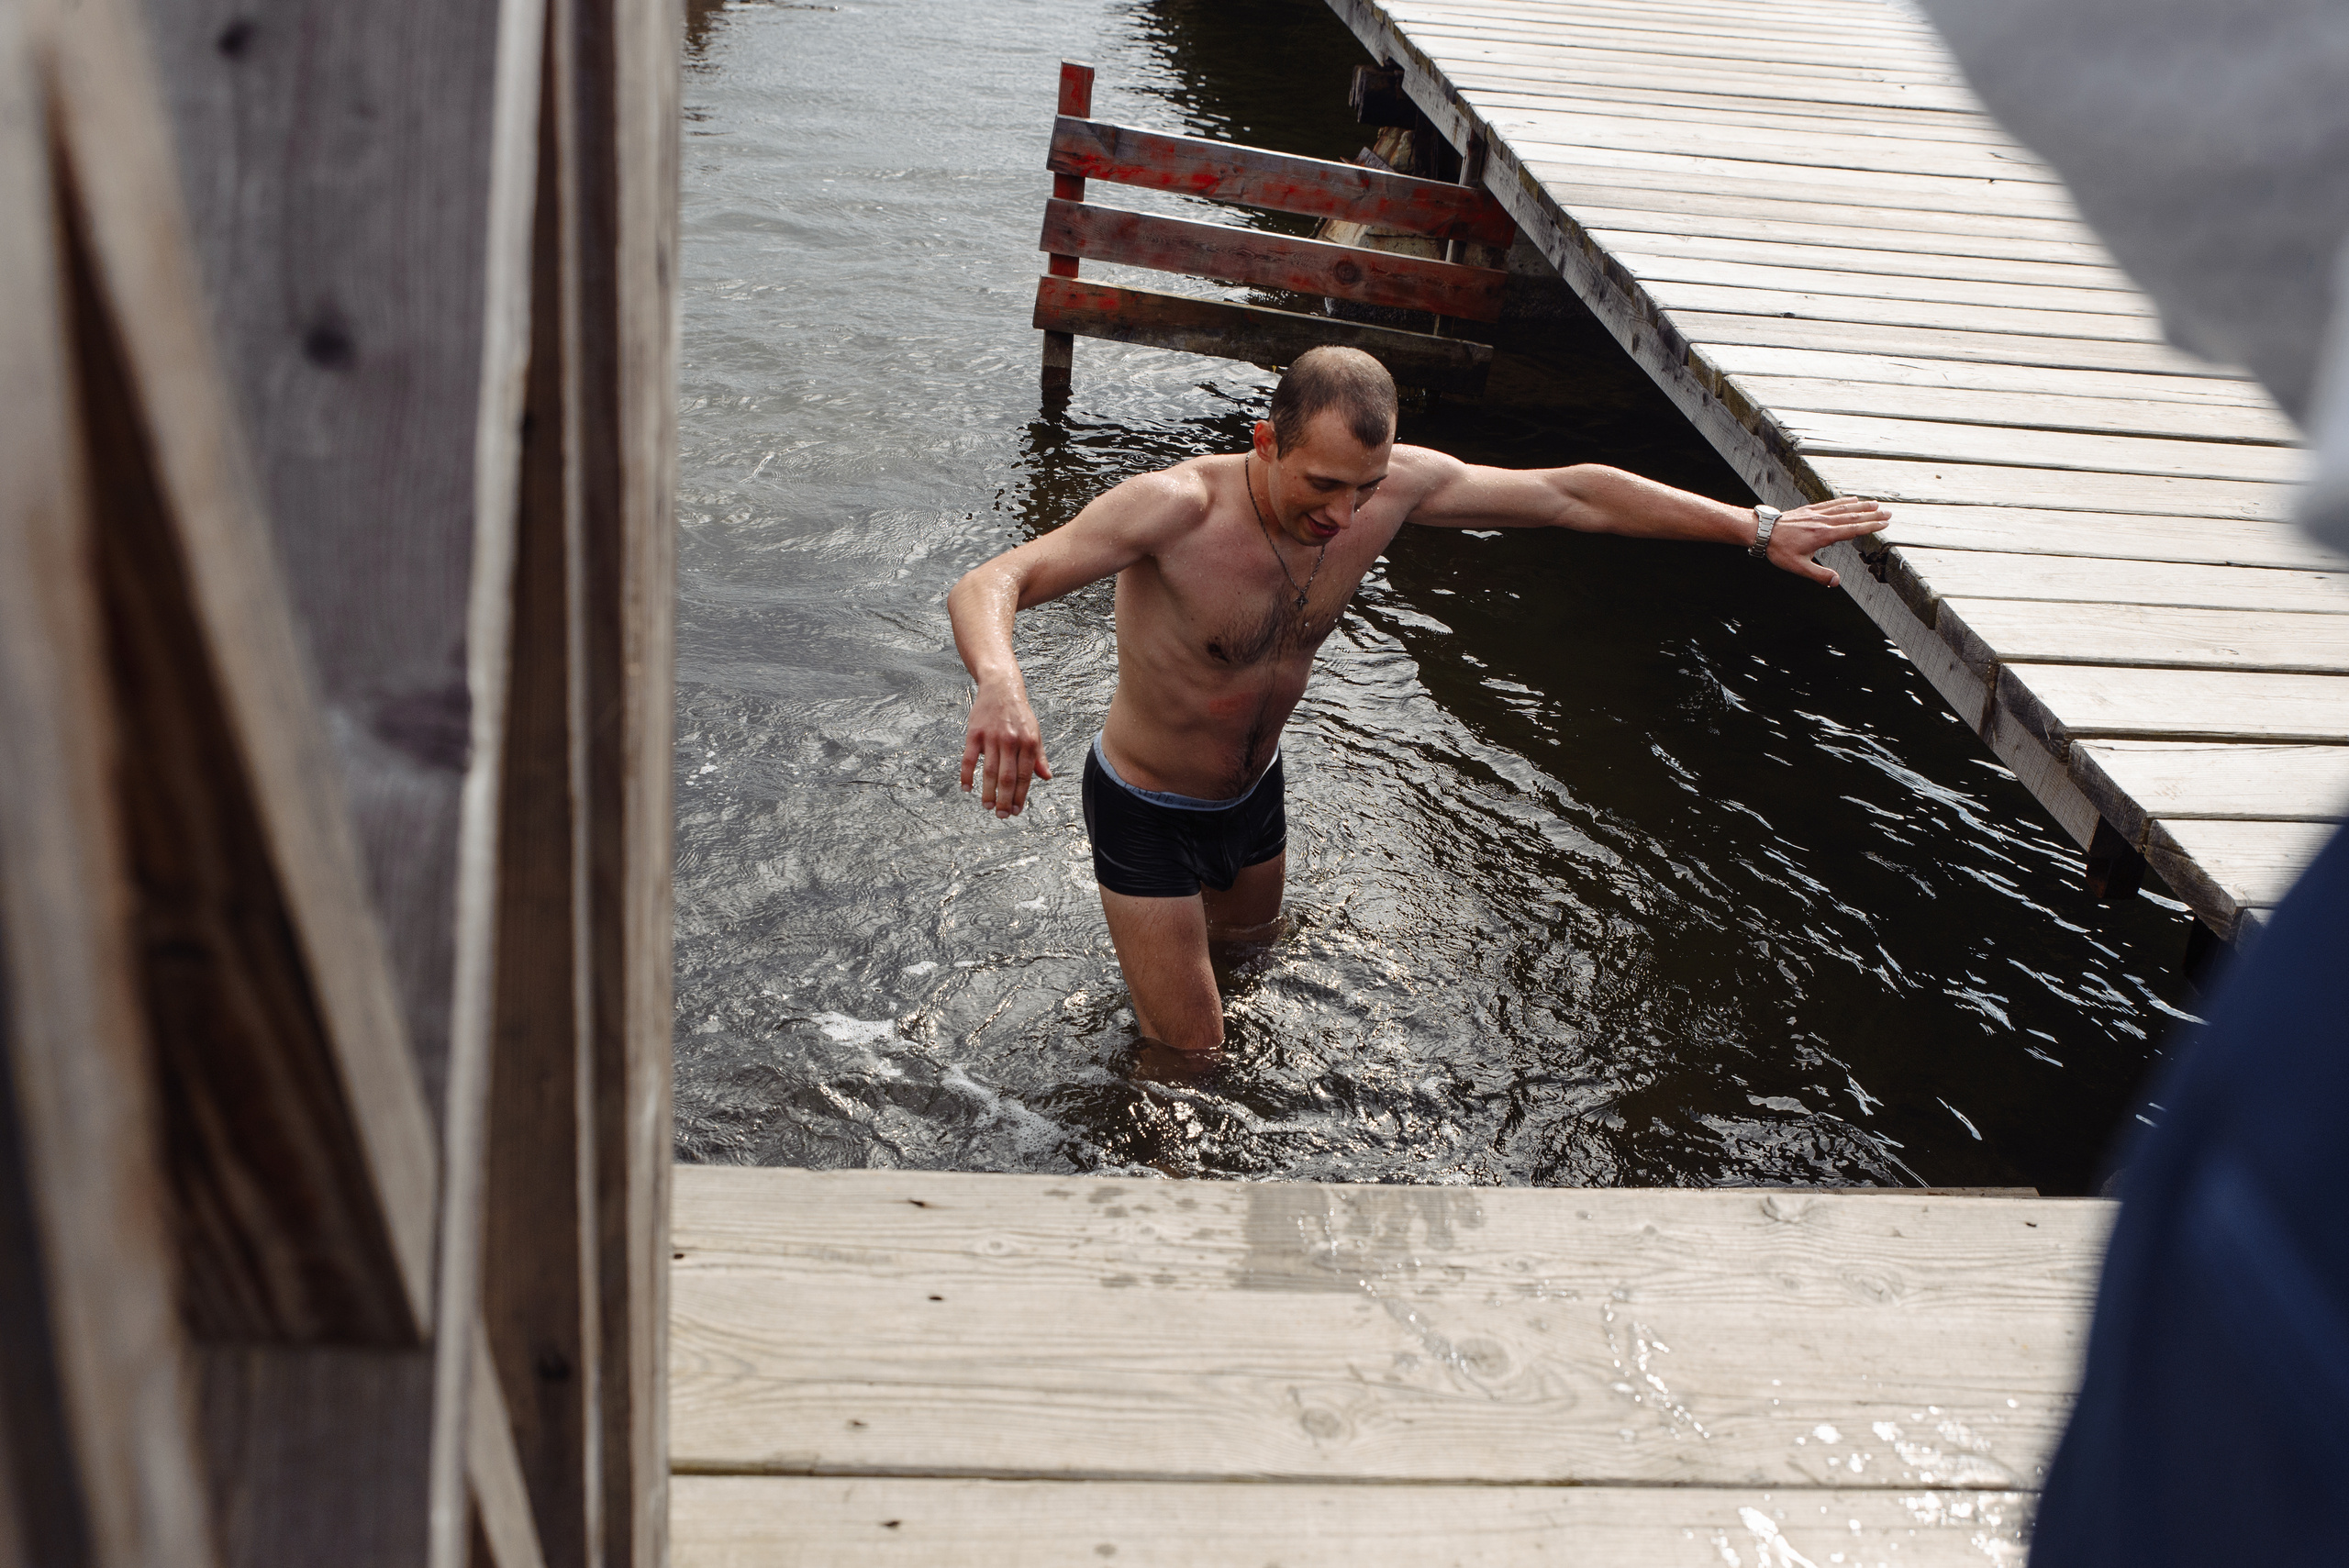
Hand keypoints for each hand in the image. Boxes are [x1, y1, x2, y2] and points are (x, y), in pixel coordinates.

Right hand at [960, 679, 1052, 817]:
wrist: (1001, 688)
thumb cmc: (1019, 713)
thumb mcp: (1035, 733)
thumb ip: (1039, 757)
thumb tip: (1046, 777)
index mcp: (1028, 742)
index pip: (1024, 776)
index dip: (1020, 796)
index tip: (1016, 811)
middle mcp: (1011, 741)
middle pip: (1006, 777)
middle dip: (1004, 800)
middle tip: (1001, 815)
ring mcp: (992, 737)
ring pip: (989, 771)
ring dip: (987, 792)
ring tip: (987, 806)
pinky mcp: (975, 733)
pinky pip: (969, 758)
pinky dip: (966, 775)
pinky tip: (966, 788)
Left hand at [1766, 497, 1890, 585]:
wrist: (1762, 531)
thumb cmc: (1779, 550)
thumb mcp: (1798, 567)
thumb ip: (1819, 575)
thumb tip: (1836, 582)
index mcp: (1824, 535)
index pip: (1853, 530)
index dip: (1870, 527)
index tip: (1884, 524)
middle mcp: (1823, 522)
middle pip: (1852, 517)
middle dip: (1872, 516)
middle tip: (1889, 513)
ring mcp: (1816, 514)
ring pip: (1843, 508)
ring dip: (1861, 506)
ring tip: (1876, 505)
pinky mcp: (1809, 510)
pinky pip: (1830, 503)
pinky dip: (1843, 501)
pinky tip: (1852, 499)